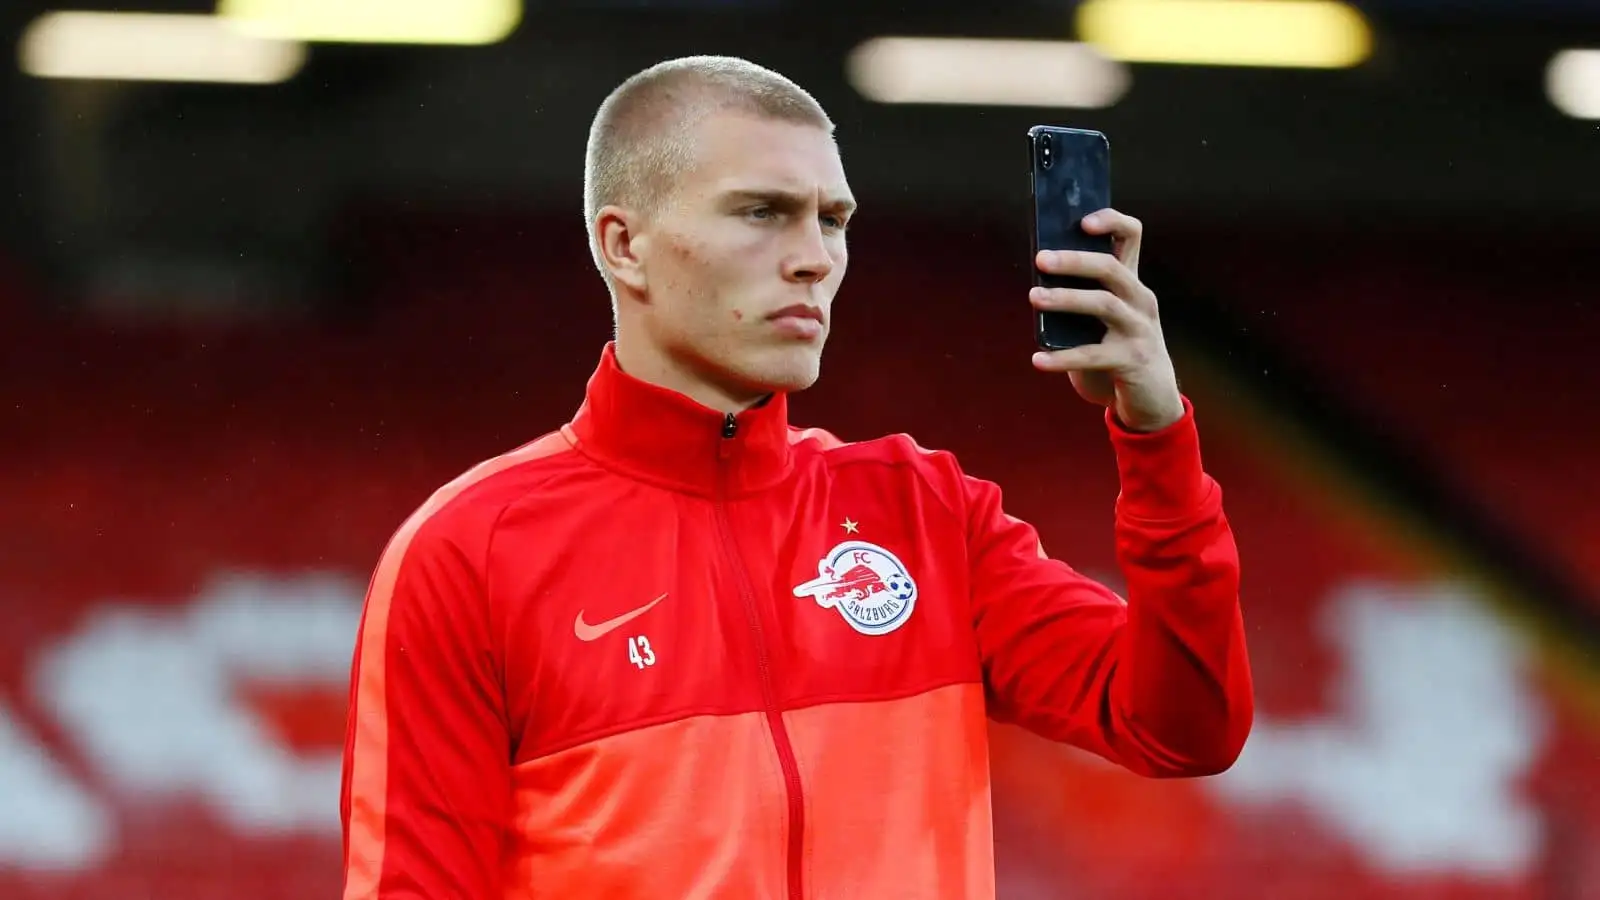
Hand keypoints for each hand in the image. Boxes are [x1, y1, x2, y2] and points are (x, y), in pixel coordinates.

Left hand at [1029, 209, 1183, 432]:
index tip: (1082, 221)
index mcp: (1131, 284)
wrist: (1151, 400)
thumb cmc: (1117, 352)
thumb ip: (1081, 299)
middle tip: (1041, 259)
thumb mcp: (1103, 321)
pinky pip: (1092, 356)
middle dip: (1075, 261)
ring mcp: (1139, 331)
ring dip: (1066, 299)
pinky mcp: (1132, 361)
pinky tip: (1037, 360)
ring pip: (1104, 304)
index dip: (1111, 221)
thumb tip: (1036, 282)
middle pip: (1110, 268)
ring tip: (1034, 298)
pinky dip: (1062, 358)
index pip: (1131, 236)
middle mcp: (1140, 300)